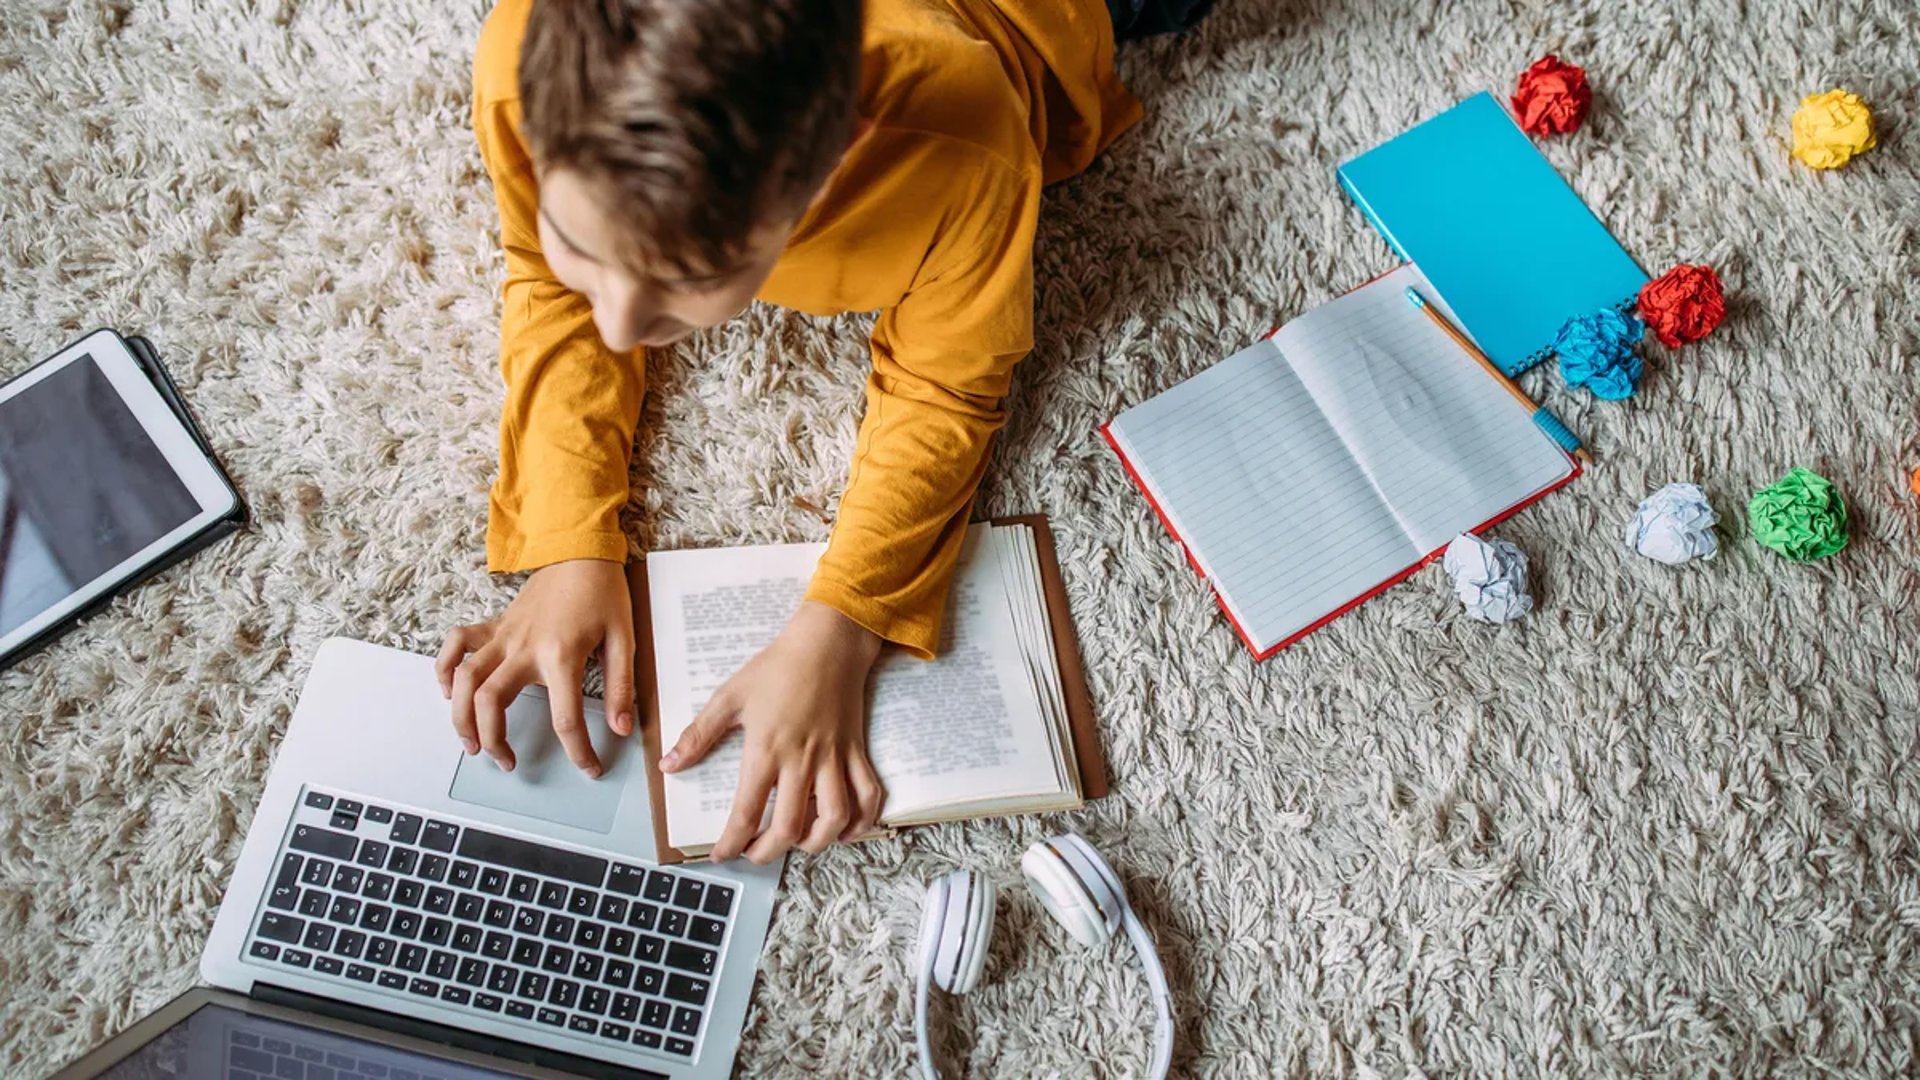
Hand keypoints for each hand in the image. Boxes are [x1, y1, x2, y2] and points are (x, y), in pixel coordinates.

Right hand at [435, 559, 635, 776]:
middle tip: (507, 761)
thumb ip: (621, 687)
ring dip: (460, 716)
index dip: (577, 751)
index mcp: (560, 655)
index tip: (588, 768)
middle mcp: (523, 647)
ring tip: (472, 743)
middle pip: (490, 702)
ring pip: (464, 680)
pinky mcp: (495, 626)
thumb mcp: (624, 639)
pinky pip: (456, 646)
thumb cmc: (602, 591)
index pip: (565, 718)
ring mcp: (504, 636)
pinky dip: (445, 669)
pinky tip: (450, 692)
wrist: (579, 550)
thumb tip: (621, 727)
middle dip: (493, 740)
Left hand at [661, 601, 886, 862]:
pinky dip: (862, 819)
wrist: (828, 642)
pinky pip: (868, 793)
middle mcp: (802, 760)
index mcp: (767, 749)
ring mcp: (833, 757)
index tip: (722, 855)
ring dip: (817, 842)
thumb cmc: (778, 667)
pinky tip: (846, 831)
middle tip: (755, 854)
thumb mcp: (730, 697)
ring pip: (834, 817)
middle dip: (769, 852)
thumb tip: (669, 765)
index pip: (746, 812)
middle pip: (790, 827)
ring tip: (800, 844)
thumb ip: (699, 735)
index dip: (732, 843)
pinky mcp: (855, 751)